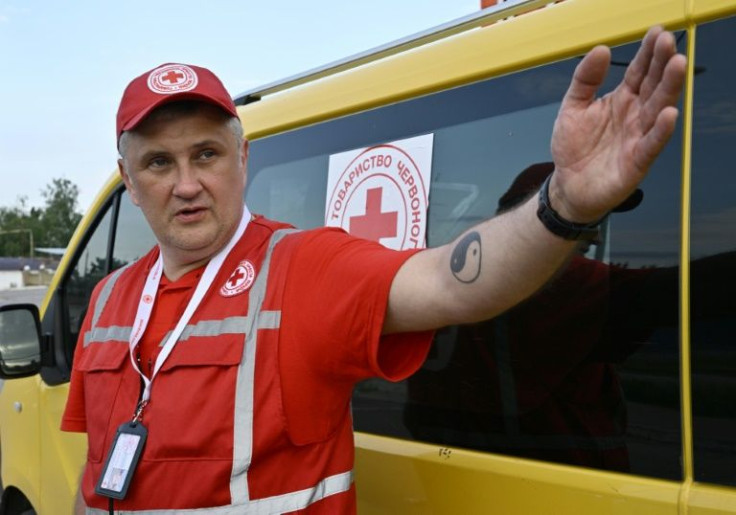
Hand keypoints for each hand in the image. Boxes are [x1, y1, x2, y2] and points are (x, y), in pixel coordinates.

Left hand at [549, 26, 686, 221]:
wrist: (568, 185)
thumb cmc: (574, 147)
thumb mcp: (572, 107)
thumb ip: (585, 79)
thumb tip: (600, 49)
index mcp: (622, 99)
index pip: (639, 72)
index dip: (647, 53)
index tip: (656, 32)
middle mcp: (635, 115)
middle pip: (653, 86)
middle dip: (662, 64)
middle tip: (668, 43)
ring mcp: (638, 137)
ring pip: (658, 110)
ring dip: (669, 88)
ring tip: (677, 65)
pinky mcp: (637, 161)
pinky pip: (651, 144)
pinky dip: (660, 130)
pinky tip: (669, 114)